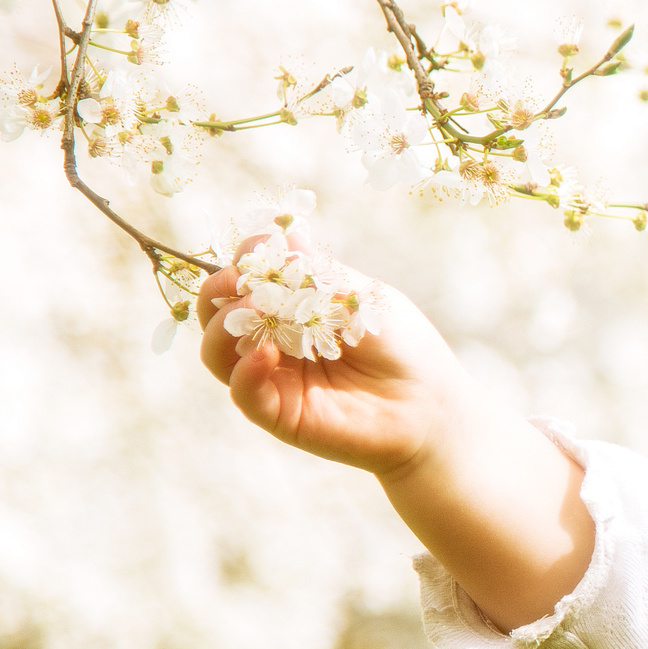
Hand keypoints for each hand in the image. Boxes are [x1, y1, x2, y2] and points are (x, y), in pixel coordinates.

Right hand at [198, 228, 477, 480]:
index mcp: (290, 306)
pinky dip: (245, 370)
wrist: (430, 405)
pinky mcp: (279, 413)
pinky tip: (267, 353)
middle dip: (219, 289)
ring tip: (252, 313)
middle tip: (239, 282)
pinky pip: (243, 392)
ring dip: (223, 328)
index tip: (259, 250)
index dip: (244, 261)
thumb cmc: (402, 346)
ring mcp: (273, 376)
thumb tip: (287, 234)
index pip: (244, 278)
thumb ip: (321, 275)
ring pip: (217, 352)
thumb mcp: (362, 299)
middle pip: (217, 313)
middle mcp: (273, 339)